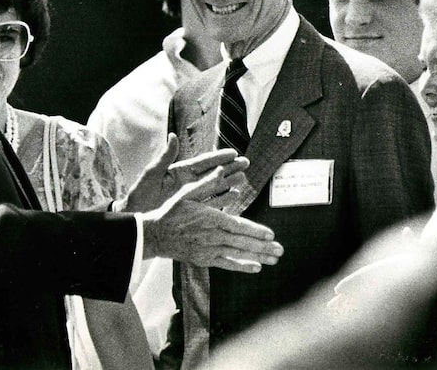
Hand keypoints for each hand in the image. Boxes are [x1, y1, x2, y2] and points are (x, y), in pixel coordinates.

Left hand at [121, 133, 248, 212]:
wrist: (136, 217)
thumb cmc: (139, 195)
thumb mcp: (151, 175)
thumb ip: (164, 158)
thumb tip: (173, 136)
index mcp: (179, 172)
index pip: (202, 162)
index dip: (218, 157)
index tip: (233, 152)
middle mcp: (188, 183)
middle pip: (213, 173)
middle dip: (230, 168)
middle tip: (246, 163)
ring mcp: (192, 196)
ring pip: (215, 187)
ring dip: (230, 182)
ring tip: (244, 178)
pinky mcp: (192, 209)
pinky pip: (211, 203)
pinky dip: (224, 200)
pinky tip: (235, 196)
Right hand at [141, 193, 283, 272]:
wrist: (156, 234)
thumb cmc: (172, 211)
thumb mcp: (187, 192)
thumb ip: (207, 183)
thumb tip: (221, 169)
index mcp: (211, 218)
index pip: (238, 226)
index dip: (256, 231)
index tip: (271, 234)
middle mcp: (212, 236)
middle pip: (242, 242)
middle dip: (263, 247)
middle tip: (281, 250)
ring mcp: (208, 249)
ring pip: (237, 254)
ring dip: (258, 257)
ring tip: (274, 259)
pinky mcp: (204, 259)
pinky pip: (226, 265)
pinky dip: (242, 267)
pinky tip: (256, 268)